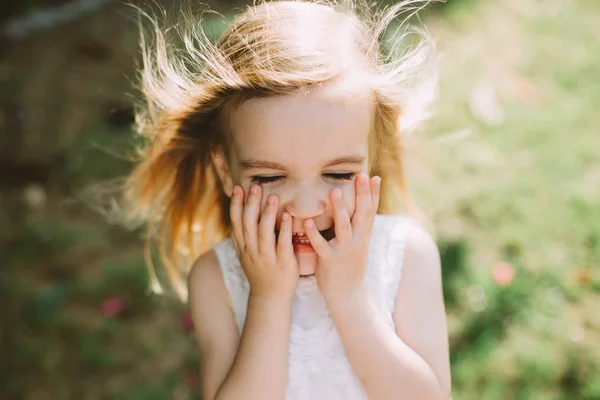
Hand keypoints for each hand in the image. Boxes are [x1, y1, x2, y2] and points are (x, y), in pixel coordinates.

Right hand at [230, 184, 298, 301]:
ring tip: (272, 197)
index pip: (236, 222)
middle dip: (251, 204)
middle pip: (249, 224)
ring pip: (264, 233)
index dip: (236, 205)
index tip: (238, 188)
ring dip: (268, 214)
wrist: (270, 298)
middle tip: (255, 186)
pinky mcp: (283, 264)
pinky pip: (283, 245)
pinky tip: (287, 216)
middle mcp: (252, 251)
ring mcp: (266, 258)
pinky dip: (284, 230)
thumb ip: (241, 238)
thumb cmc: (260, 273)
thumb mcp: (245, 256)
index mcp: (244, 247)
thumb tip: (235, 217)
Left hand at [304, 174, 380, 301]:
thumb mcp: (360, 244)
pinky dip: (314, 234)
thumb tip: (363, 207)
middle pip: (362, 214)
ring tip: (333, 192)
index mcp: (363, 236)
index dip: (373, 195)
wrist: (347, 295)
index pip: (371, 211)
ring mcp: (344, 251)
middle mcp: (357, 241)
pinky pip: (321, 246)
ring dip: (339, 209)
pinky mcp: (329, 261)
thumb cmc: (350, 266)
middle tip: (360, 176)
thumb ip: (359, 227)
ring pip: (343, 227)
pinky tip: (307, 222)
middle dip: (362, 195)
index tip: (374, 177)